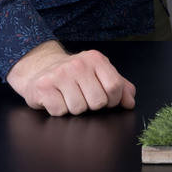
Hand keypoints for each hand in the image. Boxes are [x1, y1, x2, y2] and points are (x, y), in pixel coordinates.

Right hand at [6, 40, 135, 115]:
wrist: (41, 69)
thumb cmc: (76, 76)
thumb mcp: (100, 75)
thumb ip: (120, 87)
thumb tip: (130, 102)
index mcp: (96, 59)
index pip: (115, 87)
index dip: (113, 100)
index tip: (106, 100)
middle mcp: (78, 64)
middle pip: (98, 101)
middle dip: (92, 106)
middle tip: (83, 97)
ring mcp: (60, 74)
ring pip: (79, 109)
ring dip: (75, 109)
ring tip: (69, 97)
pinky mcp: (43, 86)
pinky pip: (60, 111)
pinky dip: (59, 111)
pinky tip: (56, 99)